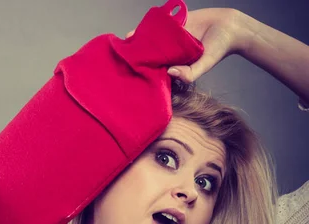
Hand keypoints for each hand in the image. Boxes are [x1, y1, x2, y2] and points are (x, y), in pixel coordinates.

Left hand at [126, 8, 253, 83]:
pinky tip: (138, 28)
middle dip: (139, 54)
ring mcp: (171, 36)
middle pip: (151, 52)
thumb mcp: (205, 65)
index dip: (145, 69)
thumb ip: (190, 73)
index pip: (156, 67)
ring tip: (126, 42)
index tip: (131, 70)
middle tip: (123, 56)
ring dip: (141, 38)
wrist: (229, 27)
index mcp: (175, 62)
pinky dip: (150, 25)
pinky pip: (160, 23)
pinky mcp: (174, 22)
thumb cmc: (218, 49)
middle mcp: (171, 50)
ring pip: (153, 38)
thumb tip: (170, 73)